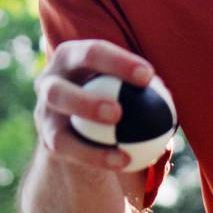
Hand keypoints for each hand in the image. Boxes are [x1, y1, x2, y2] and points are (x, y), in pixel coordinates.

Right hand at [34, 39, 153, 172]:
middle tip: (120, 111)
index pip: (93, 53)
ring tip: (117, 132)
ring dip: (85, 123)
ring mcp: (43, 111)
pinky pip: (69, 149)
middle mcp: (49, 80)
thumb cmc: (113, 93)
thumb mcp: (122, 83)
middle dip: (87, 97)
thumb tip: (169, 91)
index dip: (119, 62)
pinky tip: (124, 160)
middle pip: (61, 86)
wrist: (82, 127)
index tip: (149, 76)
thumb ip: (141, 85)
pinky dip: (96, 155)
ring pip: (58, 121)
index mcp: (71, 56)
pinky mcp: (48, 140)